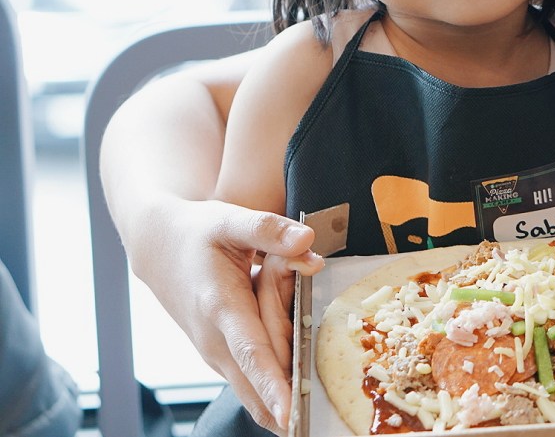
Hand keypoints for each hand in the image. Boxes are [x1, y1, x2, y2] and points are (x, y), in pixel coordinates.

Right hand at [126, 199, 322, 432]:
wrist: (157, 247)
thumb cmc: (197, 232)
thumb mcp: (231, 220)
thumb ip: (270, 230)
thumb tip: (309, 243)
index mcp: (221, 307)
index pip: (251, 354)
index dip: (272, 385)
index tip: (291, 414)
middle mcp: (215, 338)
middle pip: (253, 385)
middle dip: (283, 411)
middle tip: (315, 428)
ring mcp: (214, 351)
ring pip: (250, 389)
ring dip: (277, 405)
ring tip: (310, 423)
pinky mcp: (219, 354)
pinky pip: (248, 380)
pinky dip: (269, 394)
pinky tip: (296, 405)